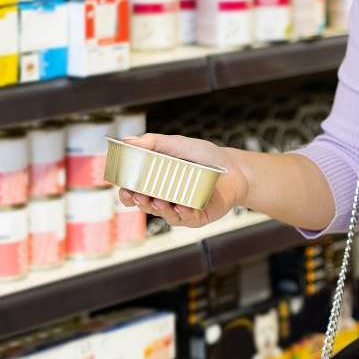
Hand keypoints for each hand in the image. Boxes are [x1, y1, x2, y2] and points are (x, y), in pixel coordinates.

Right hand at [116, 134, 249, 228]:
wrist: (234, 167)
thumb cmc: (205, 156)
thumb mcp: (177, 144)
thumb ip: (153, 143)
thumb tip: (127, 140)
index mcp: (157, 182)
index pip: (135, 192)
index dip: (127, 193)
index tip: (124, 189)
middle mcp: (166, 198)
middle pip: (146, 205)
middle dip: (140, 202)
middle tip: (139, 195)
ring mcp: (181, 208)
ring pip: (164, 214)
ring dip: (159, 209)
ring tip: (159, 200)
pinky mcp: (197, 216)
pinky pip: (186, 218)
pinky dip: (183, 213)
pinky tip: (181, 206)